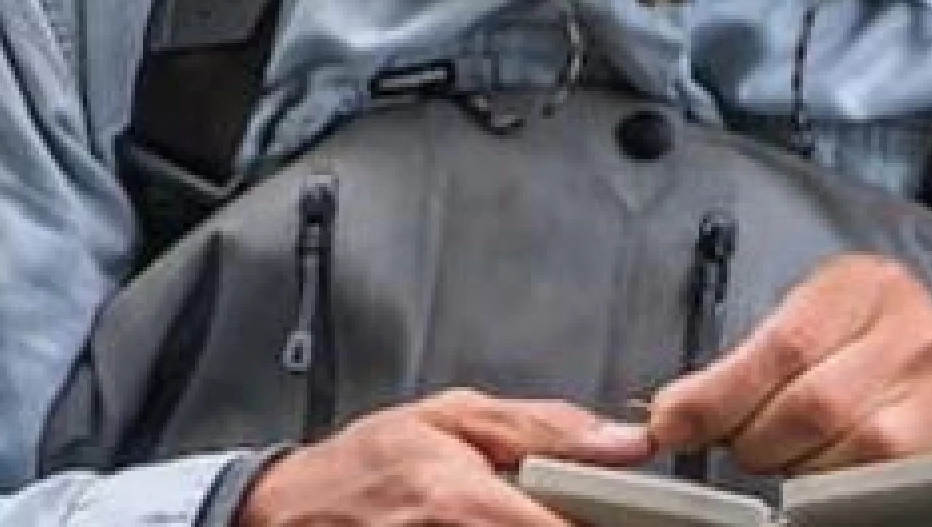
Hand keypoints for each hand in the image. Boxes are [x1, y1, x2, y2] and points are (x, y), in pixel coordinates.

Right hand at [235, 389, 651, 525]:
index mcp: (464, 500)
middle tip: (592, 512)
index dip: (616, 524)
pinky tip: (506, 523)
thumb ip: (542, 428)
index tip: (641, 516)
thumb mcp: (448, 416)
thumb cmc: (364, 464)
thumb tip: (623, 442)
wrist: (290, 513)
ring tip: (522, 511)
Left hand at [648, 254, 931, 475]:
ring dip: (801, 468)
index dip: (716, 396)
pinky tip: (834, 476)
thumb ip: (747, 364)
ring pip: (848, 450)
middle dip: (755, 440)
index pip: (779, 347)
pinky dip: (846, 487)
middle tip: (743, 447)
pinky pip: (888, 479)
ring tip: (796, 456)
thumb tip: (669, 414)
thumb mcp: (819, 331)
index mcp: (862, 286)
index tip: (672, 425)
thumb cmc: (886, 360)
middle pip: (809, 405)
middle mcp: (913, 328)